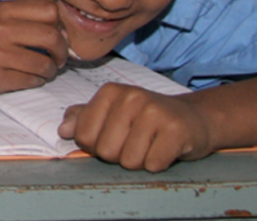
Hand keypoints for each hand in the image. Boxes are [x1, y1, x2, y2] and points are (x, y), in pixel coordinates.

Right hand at [0, 0, 66, 94]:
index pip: (50, 11)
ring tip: (44, 70)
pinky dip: (36, 81)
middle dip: (62, 51)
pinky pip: (32, 81)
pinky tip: (28, 77)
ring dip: (50, 70)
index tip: (56, 35)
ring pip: (45, 63)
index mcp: (4, 10)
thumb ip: (29, 19)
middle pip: (52, 36)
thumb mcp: (0, 18)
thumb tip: (66, 34)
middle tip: (58, 58)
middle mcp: (0, 29)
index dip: (59, 25)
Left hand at [59, 84, 213, 171]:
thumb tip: (63, 130)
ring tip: (150, 145)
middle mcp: (131, 97)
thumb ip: (83, 119)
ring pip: (129, 161)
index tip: (114, 137)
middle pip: (106, 151)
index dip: (97, 146)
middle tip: (135, 143)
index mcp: (109, 92)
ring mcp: (154, 111)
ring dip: (140, 161)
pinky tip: (164, 149)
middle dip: (119, 156)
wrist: (193, 118)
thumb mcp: (112, 113)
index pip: (84, 136)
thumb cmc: (146, 119)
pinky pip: (153, 164)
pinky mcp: (176, 129)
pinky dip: (158, 164)